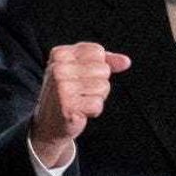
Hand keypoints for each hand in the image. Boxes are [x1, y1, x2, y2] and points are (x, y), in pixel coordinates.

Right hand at [31, 42, 130, 166]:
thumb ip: (106, 62)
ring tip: (80, 101)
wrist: (49, 123)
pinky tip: (79, 111)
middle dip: (98, 83)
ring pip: (103, 86)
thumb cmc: (69, 93)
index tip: (81, 76)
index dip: (97, 66)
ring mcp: (61, 87)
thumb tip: (126, 62)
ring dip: (96, 97)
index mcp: (60, 54)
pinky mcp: (67, 105)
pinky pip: (98, 104)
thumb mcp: (83, 71)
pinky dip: (93, 110)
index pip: (98, 52)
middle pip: (103, 69)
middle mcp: (58, 68)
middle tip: (80, 92)